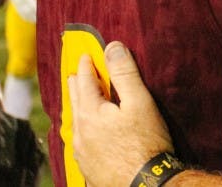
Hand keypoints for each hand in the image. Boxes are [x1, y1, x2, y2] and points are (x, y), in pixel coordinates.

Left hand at [69, 41, 173, 186]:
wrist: (146, 184)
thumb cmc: (146, 143)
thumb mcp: (139, 102)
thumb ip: (124, 74)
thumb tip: (112, 48)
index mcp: (90, 113)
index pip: (85, 81)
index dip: (86, 65)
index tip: (86, 55)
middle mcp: (80, 132)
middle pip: (75, 101)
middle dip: (77, 84)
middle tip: (78, 74)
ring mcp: (82, 152)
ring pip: (75, 122)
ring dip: (78, 106)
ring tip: (80, 99)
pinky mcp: (88, 167)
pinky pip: (79, 140)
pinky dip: (82, 127)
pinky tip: (87, 131)